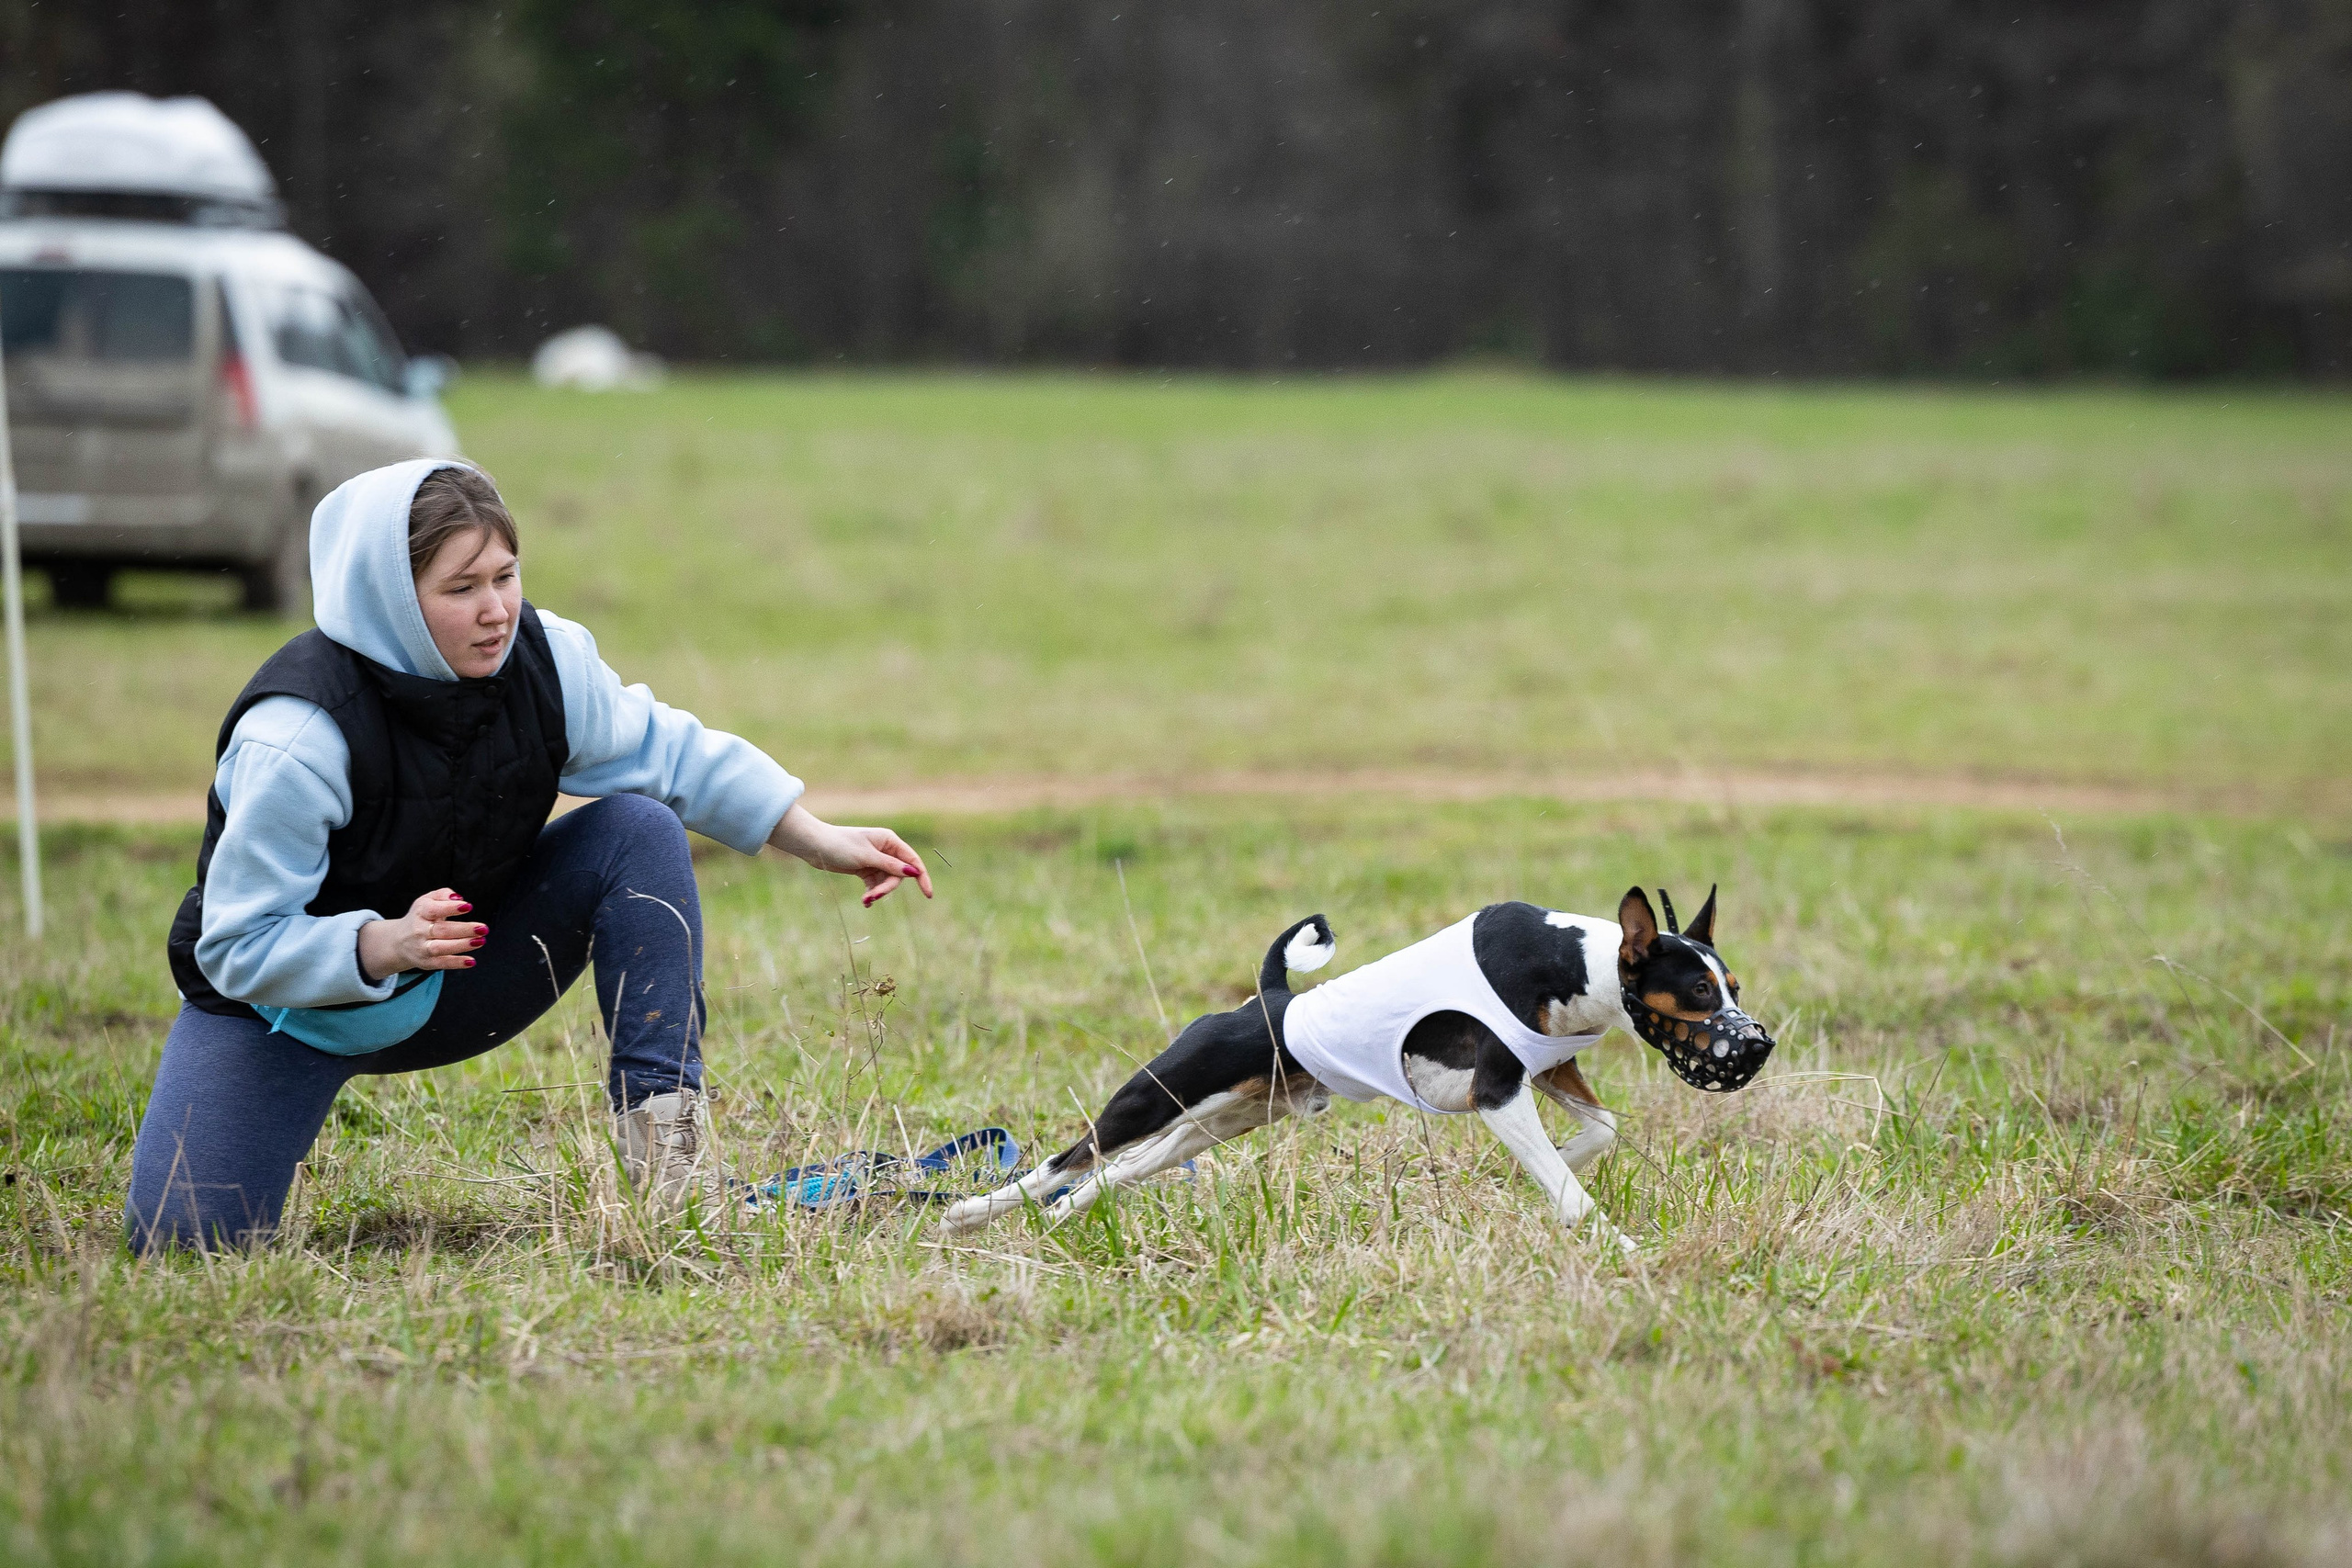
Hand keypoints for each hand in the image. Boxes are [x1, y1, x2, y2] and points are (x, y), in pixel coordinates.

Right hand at [357, 887, 486, 982]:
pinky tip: (471, 961)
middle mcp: (419, 930)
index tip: (468, 906)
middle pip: (442, 930)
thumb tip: (458, 898)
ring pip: (441, 947)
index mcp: (420, 912)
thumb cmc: (421, 917)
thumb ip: (443, 895)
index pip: (434, 910)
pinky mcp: (426, 962)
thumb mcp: (427, 901)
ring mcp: (422, 947)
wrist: (398, 941)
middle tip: (482, 928)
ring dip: (462, 945)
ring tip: (480, 941)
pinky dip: (456, 963)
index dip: (450, 908)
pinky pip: (441, 963)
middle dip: (464, 929)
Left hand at [766, 802, 934, 906]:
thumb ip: (890, 865)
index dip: (922, 877)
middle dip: (887, 888)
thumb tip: (913, 872)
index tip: (928, 894)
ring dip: (877, 892)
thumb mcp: (867, 857)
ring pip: (886, 882)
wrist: (815, 846)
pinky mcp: (865, 869)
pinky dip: (871, 893)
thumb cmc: (840, 845)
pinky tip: (864, 901)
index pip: (912, 860)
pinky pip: (875, 885)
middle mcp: (885, 850)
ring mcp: (875, 860)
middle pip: (898, 875)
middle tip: (873, 897)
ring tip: (865, 900)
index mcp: (889, 841)